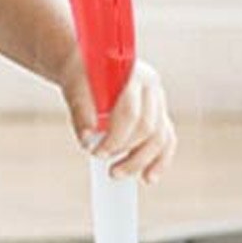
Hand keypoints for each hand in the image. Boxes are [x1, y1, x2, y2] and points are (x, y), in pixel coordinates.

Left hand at [59, 56, 176, 183]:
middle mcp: (152, 87)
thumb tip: (86, 139)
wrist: (88, 64)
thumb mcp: (75, 86)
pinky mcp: (159, 114)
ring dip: (142, 161)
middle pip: (149, 128)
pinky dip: (159, 160)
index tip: (96, 153)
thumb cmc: (80, 73)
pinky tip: (148, 178)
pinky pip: (166, 140)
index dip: (115, 137)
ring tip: (118, 174)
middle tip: (108, 169)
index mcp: (134, 74)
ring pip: (161, 137)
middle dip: (128, 152)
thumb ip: (81, 110)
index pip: (130, 112)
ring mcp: (158, 101)